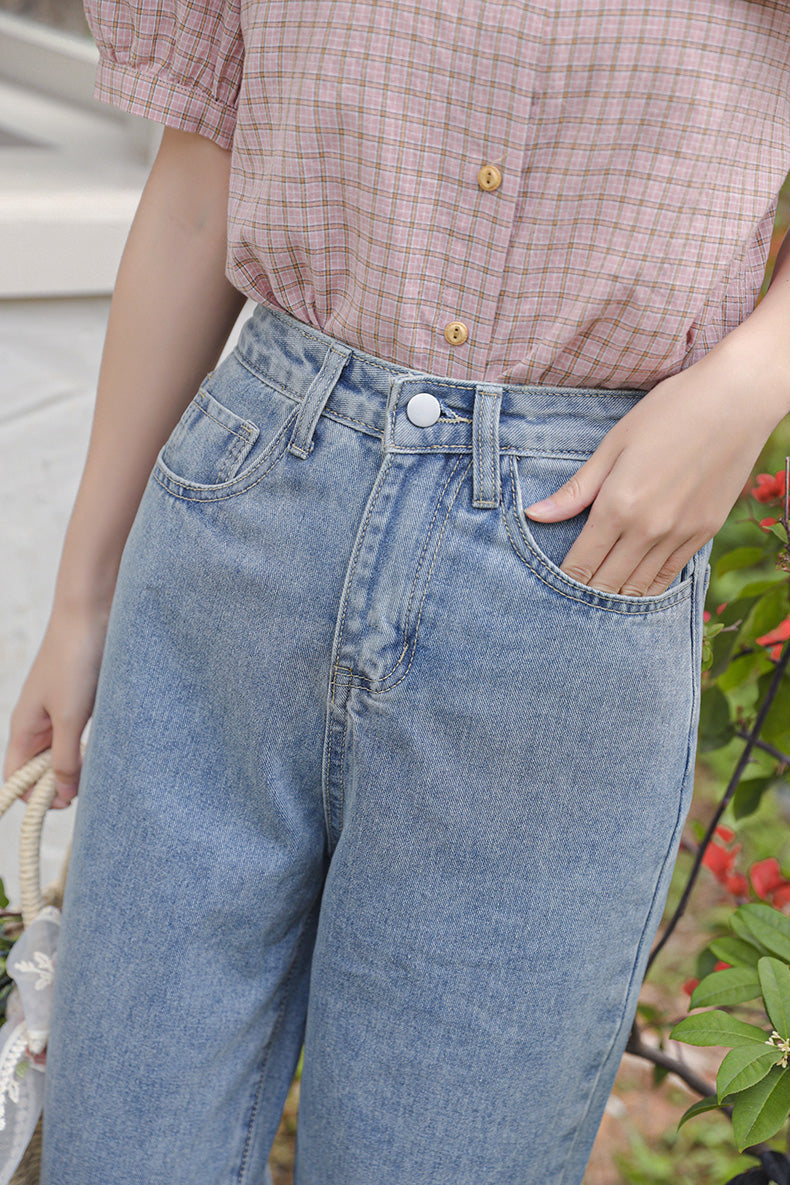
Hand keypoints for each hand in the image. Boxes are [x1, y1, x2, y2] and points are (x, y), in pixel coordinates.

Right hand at [3, 602, 109, 808]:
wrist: (92, 614)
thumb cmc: (75, 661)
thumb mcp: (69, 716)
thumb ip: (66, 757)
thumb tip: (63, 795)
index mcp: (24, 727)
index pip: (15, 776)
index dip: (33, 798)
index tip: (64, 806)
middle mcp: (37, 722)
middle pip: (39, 769)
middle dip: (59, 785)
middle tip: (89, 790)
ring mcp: (58, 711)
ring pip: (62, 752)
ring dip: (76, 766)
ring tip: (100, 771)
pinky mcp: (80, 700)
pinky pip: (79, 734)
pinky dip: (88, 747)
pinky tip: (106, 749)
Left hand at [523, 359, 783, 596]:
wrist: (737, 400)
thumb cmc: (669, 412)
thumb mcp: (613, 445)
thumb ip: (576, 490)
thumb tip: (535, 515)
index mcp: (619, 506)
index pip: (581, 564)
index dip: (564, 581)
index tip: (551, 587)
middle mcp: (649, 529)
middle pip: (608, 584)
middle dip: (586, 595)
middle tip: (570, 599)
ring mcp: (681, 535)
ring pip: (641, 587)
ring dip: (617, 596)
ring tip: (599, 600)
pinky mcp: (705, 533)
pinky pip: (671, 575)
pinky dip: (650, 587)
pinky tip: (636, 587)